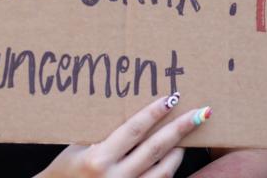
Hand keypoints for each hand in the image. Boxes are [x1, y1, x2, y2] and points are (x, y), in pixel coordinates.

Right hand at [39, 92, 211, 177]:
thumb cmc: (65, 170)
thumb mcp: (78, 147)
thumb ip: (104, 132)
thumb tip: (135, 111)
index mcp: (98, 159)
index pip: (134, 130)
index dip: (154, 113)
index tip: (171, 97)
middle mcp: (114, 177)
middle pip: (155, 148)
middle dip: (180, 128)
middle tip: (201, 112)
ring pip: (162, 171)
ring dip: (178, 151)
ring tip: (188, 134)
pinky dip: (168, 170)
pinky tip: (173, 157)